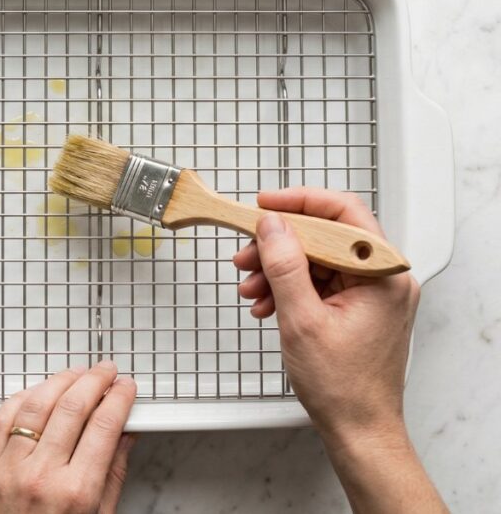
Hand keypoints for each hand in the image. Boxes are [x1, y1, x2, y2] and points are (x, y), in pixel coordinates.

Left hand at [0, 362, 136, 513]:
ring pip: (36, 404)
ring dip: (59, 381)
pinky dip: (22, 398)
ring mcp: (9, 469)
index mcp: (75, 493)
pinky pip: (1, 418)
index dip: (118, 398)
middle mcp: (41, 477)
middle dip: (94, 381)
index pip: (103, 426)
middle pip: (72, 407)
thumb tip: (125, 434)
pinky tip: (38, 392)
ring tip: (76, 374)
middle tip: (105, 372)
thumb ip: (112, 473)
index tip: (125, 388)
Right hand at [232, 188, 418, 439]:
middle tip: (246, 255)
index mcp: (383, 274)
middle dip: (279, 245)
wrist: (358, 428)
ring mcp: (372, 292)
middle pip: (324, 237)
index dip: (299, 203)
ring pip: (317, 259)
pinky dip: (289, 287)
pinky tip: (266, 302)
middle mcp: (384, 277)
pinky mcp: (358, 306)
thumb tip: (272, 226)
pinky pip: (319, 281)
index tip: (265, 205)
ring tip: (250, 288)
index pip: (343, 214)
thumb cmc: (344, 387)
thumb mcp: (302, 320)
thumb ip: (285, 266)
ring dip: (278, 269)